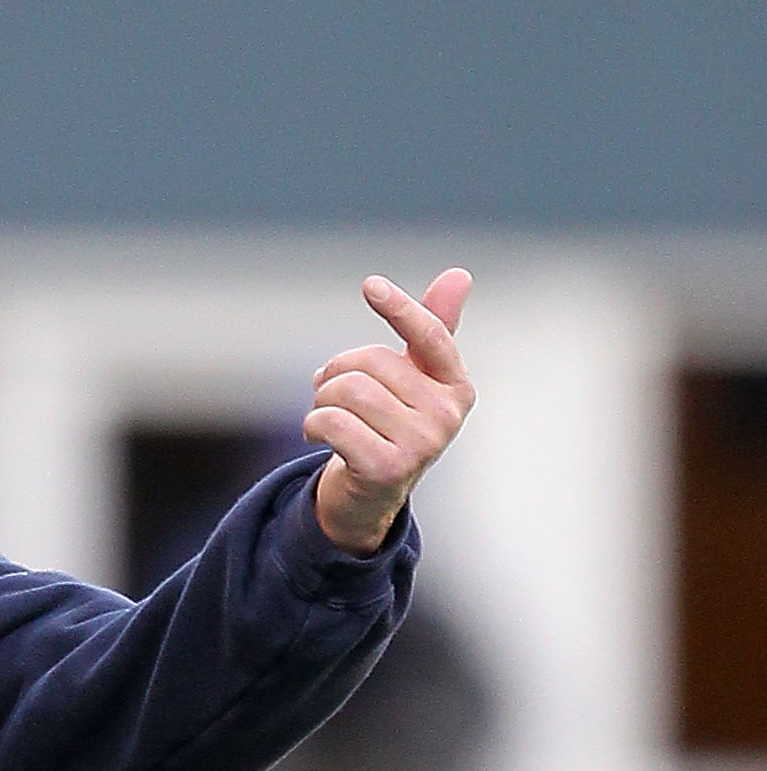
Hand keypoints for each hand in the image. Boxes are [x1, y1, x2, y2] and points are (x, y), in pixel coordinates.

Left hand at [306, 268, 476, 554]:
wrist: (369, 495)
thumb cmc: (389, 427)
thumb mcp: (412, 380)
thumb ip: (430, 330)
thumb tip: (459, 275)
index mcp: (456, 387)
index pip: (430, 336)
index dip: (400, 309)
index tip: (371, 285)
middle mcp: (447, 415)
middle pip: (370, 362)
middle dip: (336, 373)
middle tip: (332, 393)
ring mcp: (422, 445)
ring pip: (346, 391)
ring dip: (321, 401)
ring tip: (327, 417)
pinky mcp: (387, 468)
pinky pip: (330, 422)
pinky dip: (311, 424)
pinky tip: (318, 437)